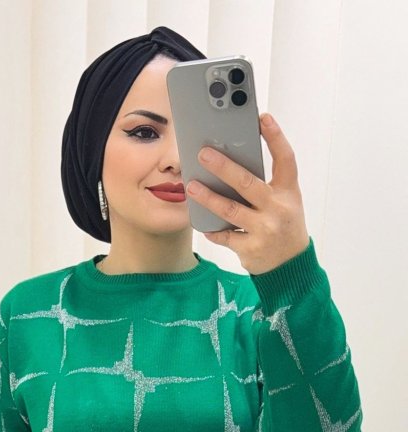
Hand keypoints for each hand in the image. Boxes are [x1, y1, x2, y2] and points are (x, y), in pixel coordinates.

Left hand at [185, 112, 309, 274]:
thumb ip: (264, 184)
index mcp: (289, 191)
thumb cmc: (282, 224)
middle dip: (224, 167)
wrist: (290, 264)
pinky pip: (224, 235)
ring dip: (208, 197)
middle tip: (203, 154)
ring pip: (230, 209)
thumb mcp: (283, 201)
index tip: (262, 118)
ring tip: (191, 186)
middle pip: (248, 182)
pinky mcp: (251, 248)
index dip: (275, 137)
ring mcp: (264, 229)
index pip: (285, 158)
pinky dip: (212, 229)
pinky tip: (201, 222)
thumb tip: (231, 164)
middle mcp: (278, 208)